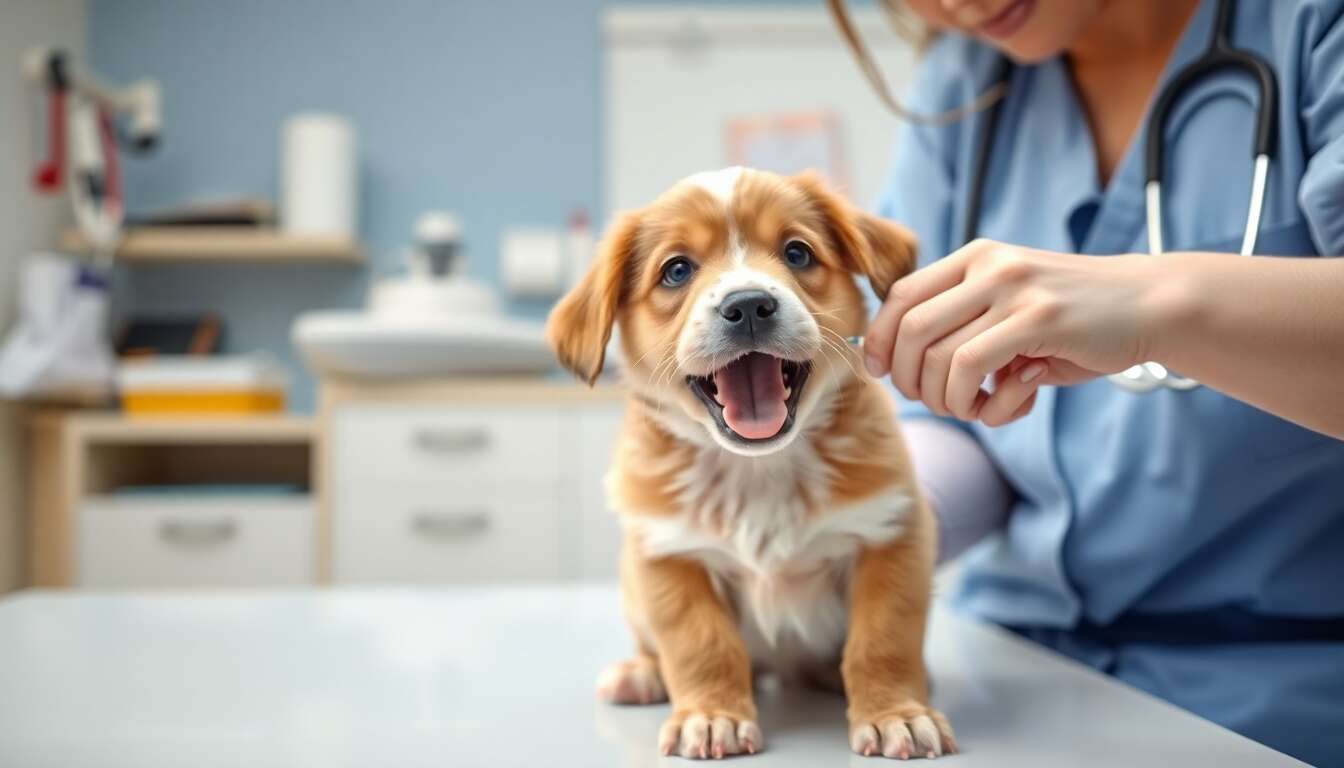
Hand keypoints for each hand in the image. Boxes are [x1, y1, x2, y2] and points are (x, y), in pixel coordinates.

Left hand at [864, 239, 1171, 425]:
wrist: (1150, 305)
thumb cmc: (1075, 320)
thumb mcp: (1011, 309)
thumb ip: (964, 325)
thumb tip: (899, 365)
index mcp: (975, 257)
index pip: (900, 296)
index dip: (879, 339)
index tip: (881, 373)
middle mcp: (988, 265)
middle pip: (910, 328)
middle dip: (908, 379)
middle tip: (932, 404)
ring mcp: (1013, 288)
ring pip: (938, 354)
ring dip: (945, 398)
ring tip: (971, 409)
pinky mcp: (1038, 318)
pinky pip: (971, 367)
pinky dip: (972, 400)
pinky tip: (995, 408)